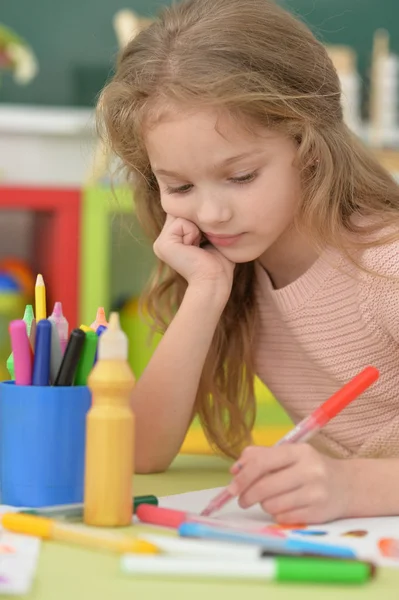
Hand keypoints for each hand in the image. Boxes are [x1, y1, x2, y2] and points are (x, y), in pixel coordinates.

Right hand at [153, 215, 234, 293]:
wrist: (214, 282)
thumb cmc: (219, 263)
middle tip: (204, 243)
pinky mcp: (163, 244)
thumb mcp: (210, 237)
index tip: (206, 239)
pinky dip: (193, 232)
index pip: (185, 213)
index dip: (199, 219)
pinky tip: (195, 248)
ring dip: (196, 228)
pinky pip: (181, 222)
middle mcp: (163, 240)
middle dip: (198, 222)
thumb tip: (201, 201)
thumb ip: (201, 222)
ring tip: (199, 246)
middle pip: (182, 211)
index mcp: (172, 240)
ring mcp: (161, 243)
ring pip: (181, 214)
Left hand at [227, 444, 350, 523]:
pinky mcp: (318, 514)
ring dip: (264, 504)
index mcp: (299, 452)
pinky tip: (286, 507)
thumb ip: (261, 456)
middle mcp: (309, 471)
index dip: (243, 476)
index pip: (262, 462)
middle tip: (243, 499)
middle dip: (247, 495)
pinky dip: (278, 515)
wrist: (348, 486)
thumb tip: (235, 469)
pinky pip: (283, 518)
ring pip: (271, 505)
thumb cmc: (310, 468)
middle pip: (264, 487)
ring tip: (272, 499)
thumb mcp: (290, 455)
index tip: (231, 487)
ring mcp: (315, 493)